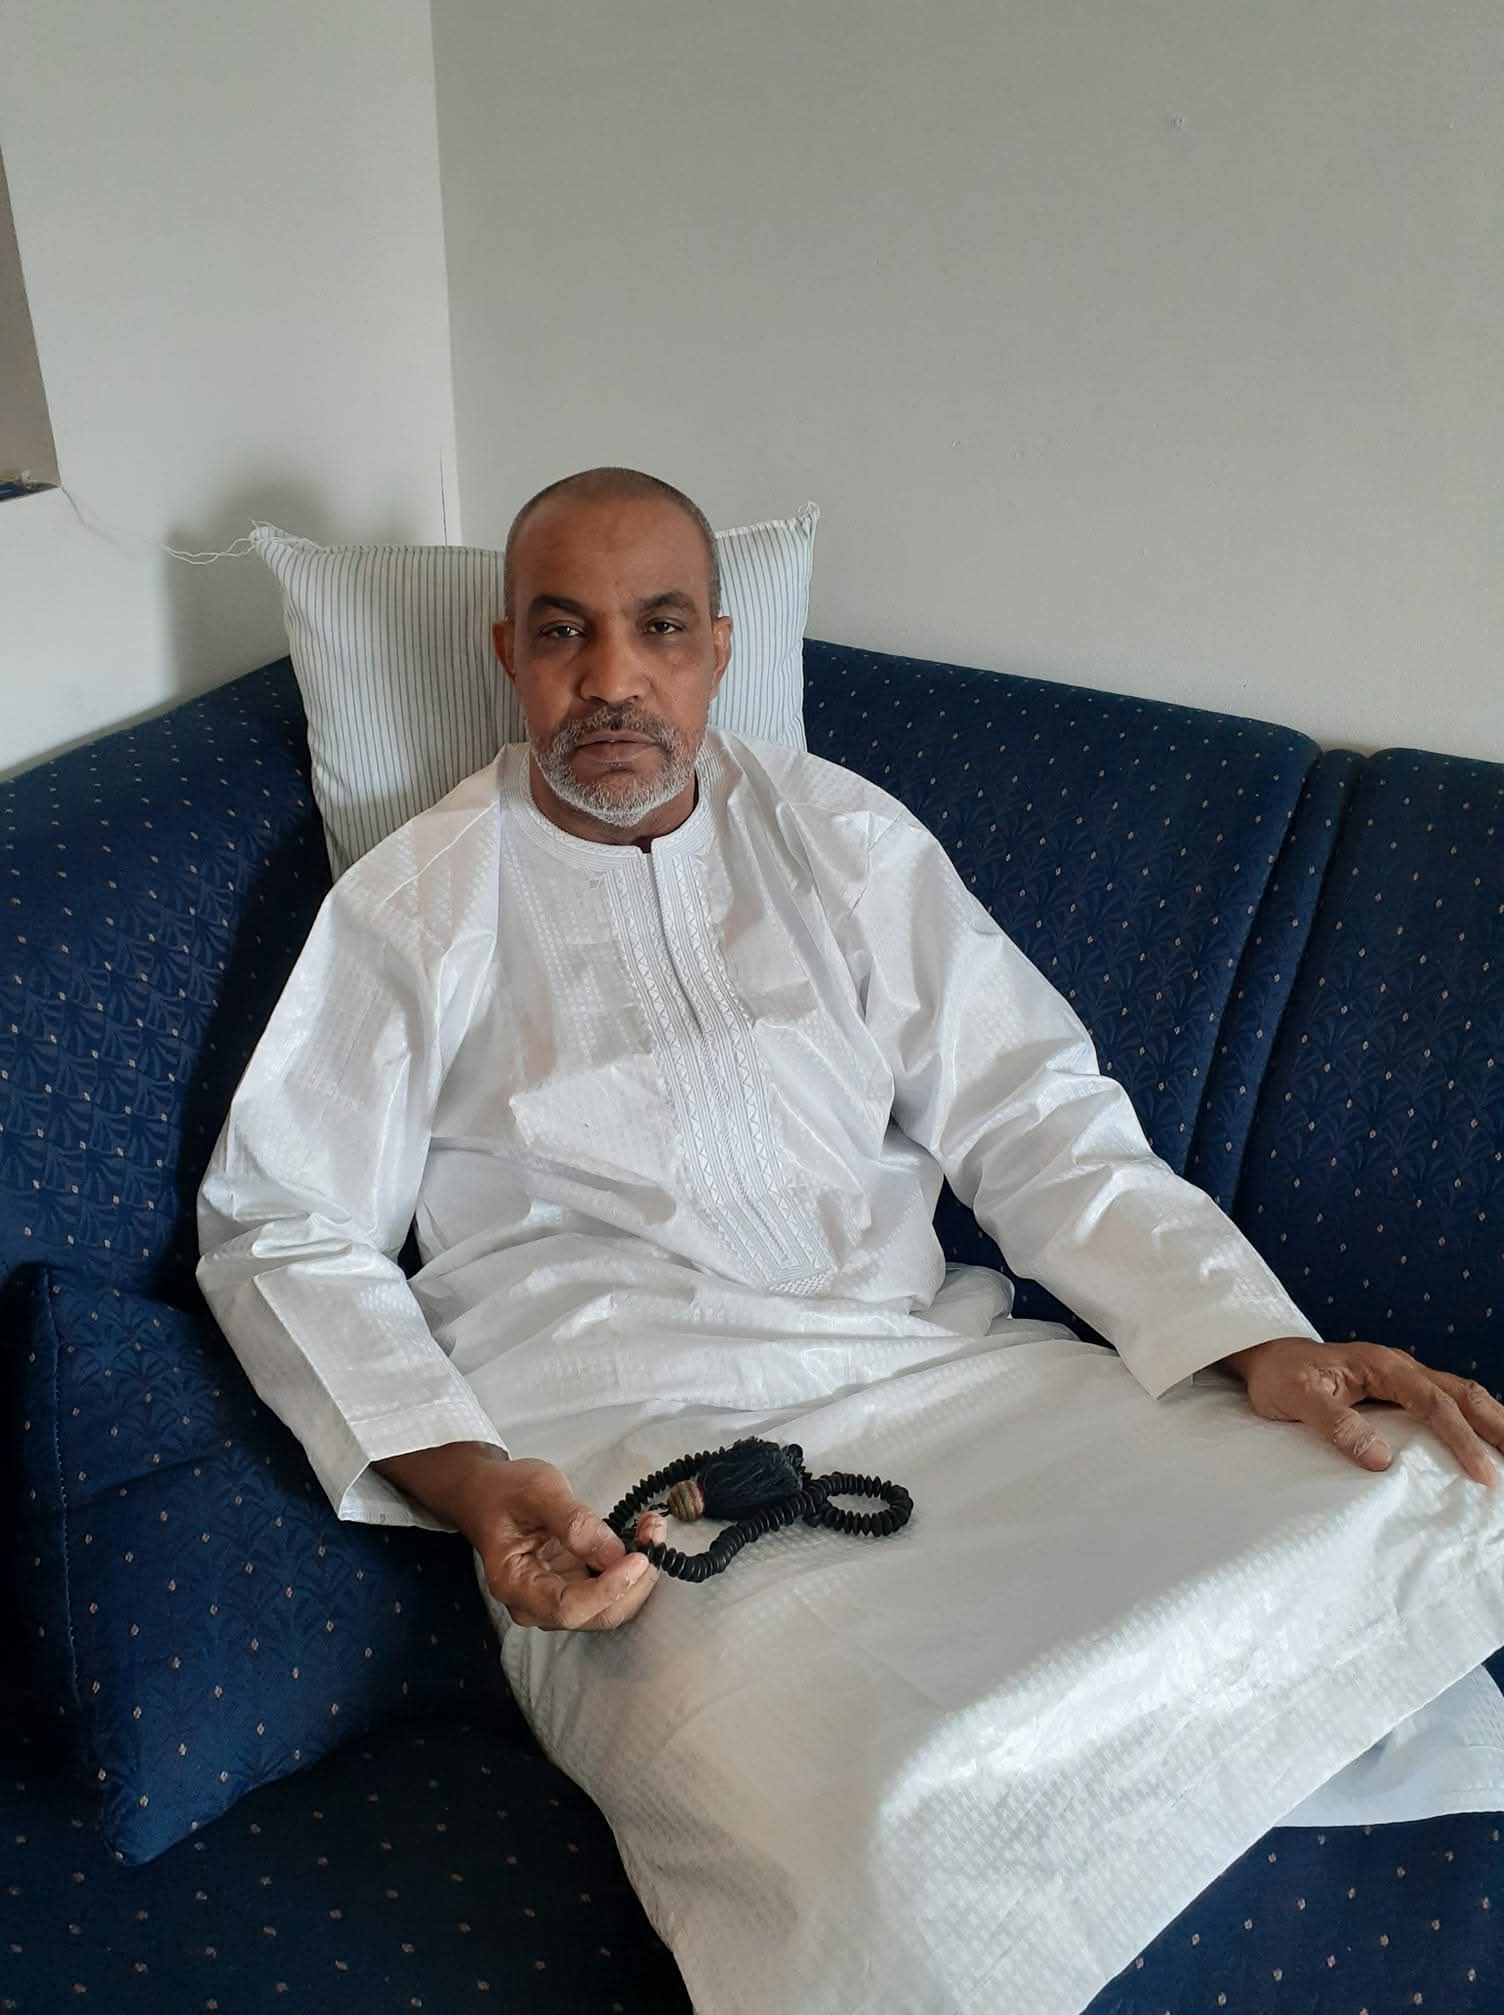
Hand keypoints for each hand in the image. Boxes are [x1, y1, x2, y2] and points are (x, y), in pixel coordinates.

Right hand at [375, 1442, 658, 1630]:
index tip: (638, 1559)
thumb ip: (574, 1521)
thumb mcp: (538, 1490)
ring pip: (609, 1607)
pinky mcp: (576, 1588)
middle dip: (633, 1582)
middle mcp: (536, 1604)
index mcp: (514, 1584)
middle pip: (595, 1616)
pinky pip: (611, 1591)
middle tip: (653, 1534)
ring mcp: (558, 1599)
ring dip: (639, 1575)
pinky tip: (642, 1535)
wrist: (489, 1494)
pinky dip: (633, 1569)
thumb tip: (614, 1553)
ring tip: (652, 1528)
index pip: (567, 1608)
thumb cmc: (506, 1491)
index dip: (607, 1590)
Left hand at [1222, 1337, 1503, 1486]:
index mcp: (1381, 1366)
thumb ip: (1335, 1423)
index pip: (1433, 1403)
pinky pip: (1446, 1403)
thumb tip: (1382, 1458)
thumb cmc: (1279, 1376)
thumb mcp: (1295, 1398)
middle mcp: (1400, 1367)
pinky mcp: (1399, 1390)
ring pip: (1461, 1395)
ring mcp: (1402, 1377)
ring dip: (1491, 1421)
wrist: (1265, 1357)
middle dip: (1497, 1425)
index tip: (1481, 1474)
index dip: (1461, 1439)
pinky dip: (1472, 1422)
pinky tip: (1484, 1443)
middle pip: (1463, 1393)